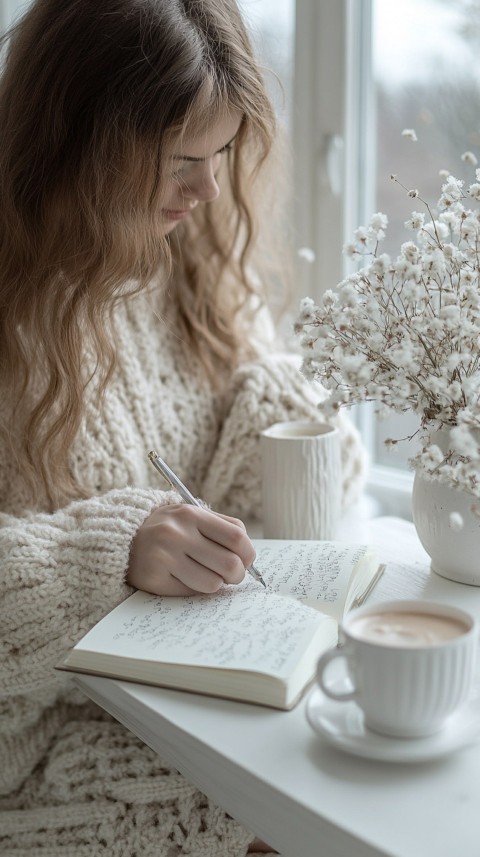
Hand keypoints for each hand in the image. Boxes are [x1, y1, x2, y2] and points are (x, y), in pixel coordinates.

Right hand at [127, 504, 255, 595]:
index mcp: (190, 514)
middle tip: (231, 576)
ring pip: (212, 584)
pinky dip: (195, 590)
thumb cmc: (167, 529)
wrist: (123, 539)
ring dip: (215, 585)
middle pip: (229, 564)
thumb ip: (219, 530)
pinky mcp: (154, 579)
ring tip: (206, 577)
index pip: (236, 536)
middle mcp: (176, 534)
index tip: (246, 561)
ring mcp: (164, 557)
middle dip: (237, 575)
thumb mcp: (189, 517)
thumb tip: (249, 559)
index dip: (248, 553)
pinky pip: (190, 594)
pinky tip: (185, 579)